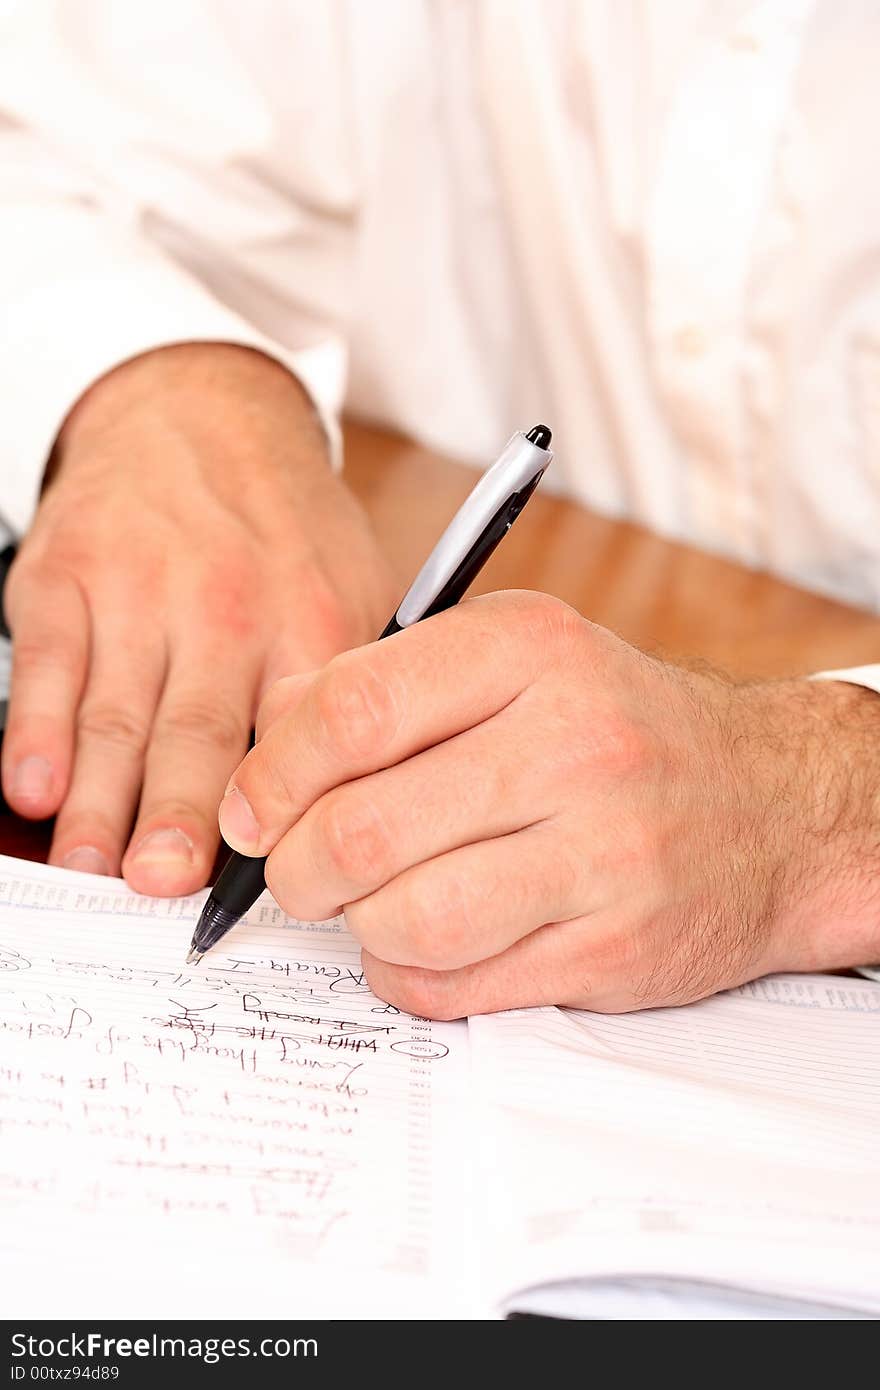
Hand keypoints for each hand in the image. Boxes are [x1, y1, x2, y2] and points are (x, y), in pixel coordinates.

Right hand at [1, 344, 393, 894]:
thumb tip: (349, 808)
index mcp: (312, 625)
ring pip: (116, 715)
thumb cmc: (284, 527)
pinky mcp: (69, 576)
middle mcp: (227, 609)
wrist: (201, 414)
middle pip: (199, 734)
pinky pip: (48, 665)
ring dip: (98, 801)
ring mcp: (141, 591)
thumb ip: (351, 689)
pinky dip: (33, 731)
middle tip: (163, 887)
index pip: (299, 740)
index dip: (280, 818)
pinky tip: (31, 788)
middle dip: (179, 817)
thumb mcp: (355, 588)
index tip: (268, 882)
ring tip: (89, 867)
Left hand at [217, 591, 879, 1015]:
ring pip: (404, 920)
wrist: (769, 806)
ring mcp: (602, 855)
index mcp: (532, 653)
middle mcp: (573, 746)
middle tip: (295, 869)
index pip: (353, 710)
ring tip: (366, 904)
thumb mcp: (518, 659)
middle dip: (295, 866)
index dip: (273, 771)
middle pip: (363, 829)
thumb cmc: (618, 729)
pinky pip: (456, 987)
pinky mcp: (613, 948)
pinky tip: (423, 943)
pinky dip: (406, 975)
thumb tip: (269, 753)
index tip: (252, 807)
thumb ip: (392, 686)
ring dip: (354, 924)